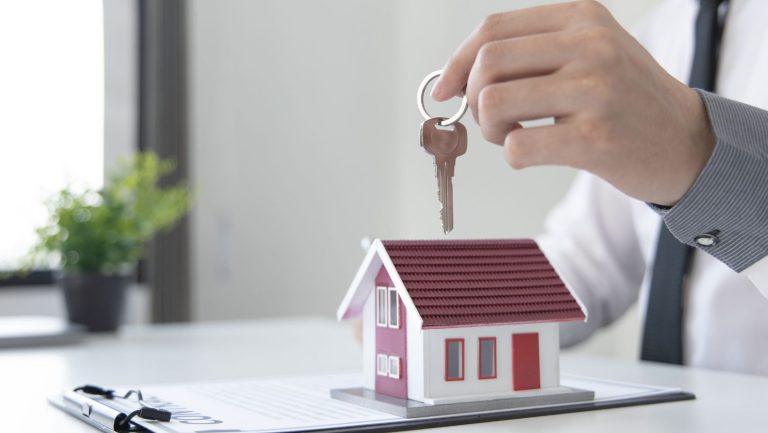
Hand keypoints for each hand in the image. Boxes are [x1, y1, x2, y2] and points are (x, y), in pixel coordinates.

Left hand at [431, 0, 713, 205]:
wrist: (687, 142)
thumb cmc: (624, 101)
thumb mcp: (588, 54)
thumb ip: (530, 55)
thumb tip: (453, 79)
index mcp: (581, 18)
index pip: (493, 30)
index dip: (457, 62)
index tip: (446, 90)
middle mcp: (589, 45)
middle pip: (487, 63)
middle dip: (473, 97)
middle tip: (492, 120)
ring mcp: (595, 90)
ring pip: (493, 102)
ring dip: (489, 129)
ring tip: (513, 135)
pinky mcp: (595, 138)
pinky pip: (517, 146)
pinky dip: (512, 156)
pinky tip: (535, 153)